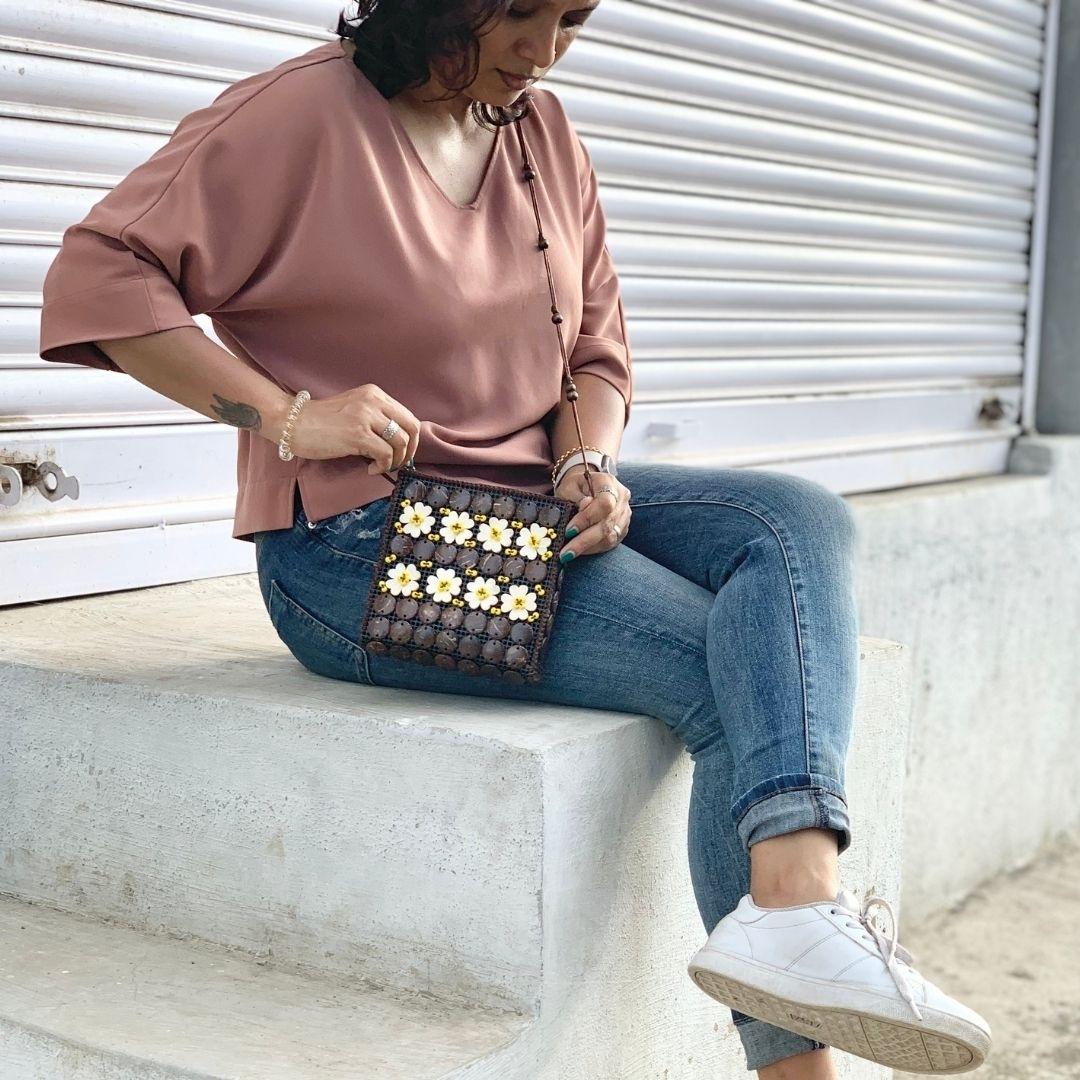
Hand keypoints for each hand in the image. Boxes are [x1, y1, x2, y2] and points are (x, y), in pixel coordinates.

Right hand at [287, 383, 419, 470]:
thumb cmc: (319, 421)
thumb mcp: (353, 409)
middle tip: (399, 464)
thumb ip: (375, 418)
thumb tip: (398, 441)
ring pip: (400, 443)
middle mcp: (373, 401)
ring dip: (395, 461)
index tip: (404, 453)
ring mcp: (365, 417)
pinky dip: (382, 466)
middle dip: (409, 451)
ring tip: (381, 467)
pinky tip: (370, 469)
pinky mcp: (357, 435)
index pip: (407, 416)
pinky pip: (385, 455)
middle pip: (411, 428)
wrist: (291, 422)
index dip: (411, 439)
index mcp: (374, 394)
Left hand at [554, 465, 630, 558]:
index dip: (587, 518)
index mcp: (608, 483)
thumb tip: (584, 506)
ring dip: (588, 548)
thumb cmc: (575, 486)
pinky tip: (580, 552)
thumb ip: (576, 497)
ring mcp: (624, 514)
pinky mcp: (622, 528)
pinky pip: (610, 542)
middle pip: (607, 523)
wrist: (586, 486)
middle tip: (566, 552)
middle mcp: (621, 498)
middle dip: (584, 540)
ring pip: (610, 536)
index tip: (569, 530)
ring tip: (569, 554)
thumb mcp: (569, 486)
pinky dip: (593, 549)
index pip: (604, 503)